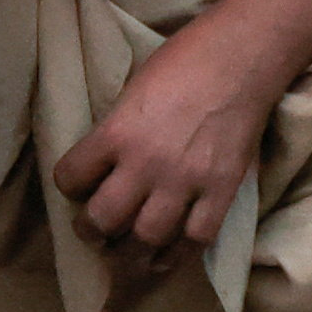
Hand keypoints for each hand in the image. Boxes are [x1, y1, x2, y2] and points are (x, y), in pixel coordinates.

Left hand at [50, 23, 288, 267]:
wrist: (241, 56)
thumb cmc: (184, 61)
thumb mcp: (133, 91)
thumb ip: (118, 131)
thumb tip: (106, 164)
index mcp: (117, 132)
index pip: (71, 176)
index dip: (70, 185)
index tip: (78, 187)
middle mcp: (147, 162)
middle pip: (103, 219)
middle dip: (91, 231)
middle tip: (94, 231)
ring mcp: (187, 181)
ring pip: (146, 238)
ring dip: (129, 252)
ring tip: (125, 252)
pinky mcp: (222, 191)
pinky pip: (194, 239)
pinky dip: (177, 254)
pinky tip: (165, 255)